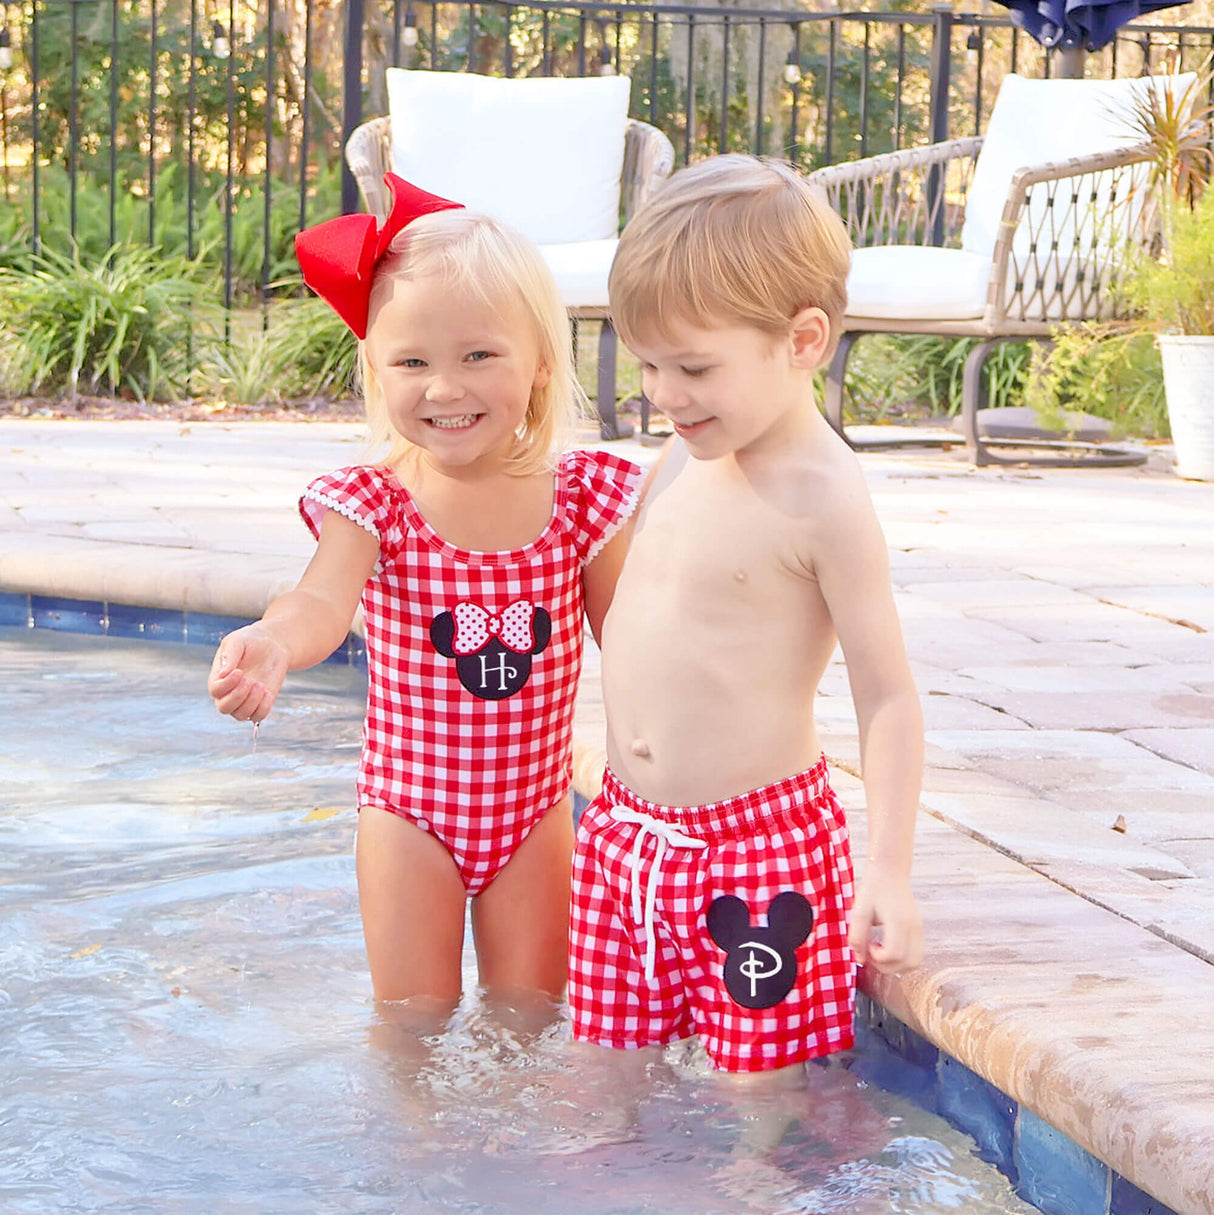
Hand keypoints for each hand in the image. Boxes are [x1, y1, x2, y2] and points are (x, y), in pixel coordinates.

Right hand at [207, 624, 288, 722]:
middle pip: (224, 708)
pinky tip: (267, 692)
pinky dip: (263, 707)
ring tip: (260, 685)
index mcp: (218, 677)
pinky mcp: (260, 703)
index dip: (227, 685)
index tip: (239, 672)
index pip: (215, 690)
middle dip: (238, 696)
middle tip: (250, 680)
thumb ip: (229, 655)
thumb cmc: (250, 641)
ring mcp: (244, 700)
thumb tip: (223, 674)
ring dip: (252, 702)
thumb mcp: (237, 641)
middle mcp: (228, 692)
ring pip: (241, 715)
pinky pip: (258, 716)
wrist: (272, 645)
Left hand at [848, 862, 922, 976]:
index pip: (894, 954)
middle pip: (908, 964)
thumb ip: (856, 936)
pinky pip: (915, 954)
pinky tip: (887, 945)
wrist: (890, 871)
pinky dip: (902, 958)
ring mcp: (919, 929)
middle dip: (887, 966)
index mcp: (899, 921)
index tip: (868, 947)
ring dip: (896, 965)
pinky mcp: (919, 929)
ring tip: (880, 950)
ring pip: (915, 963)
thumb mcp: (859, 911)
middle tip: (872, 952)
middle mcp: (913, 928)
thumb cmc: (873, 889)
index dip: (879, 958)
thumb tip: (860, 960)